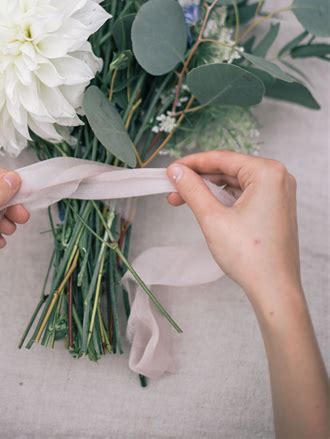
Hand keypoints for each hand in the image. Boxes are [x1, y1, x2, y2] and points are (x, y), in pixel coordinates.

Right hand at [167, 150, 299, 305]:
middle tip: (173, 189)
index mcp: (267, 173)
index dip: (192, 163)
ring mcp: (278, 194)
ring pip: (234, 183)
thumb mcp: (212, 218)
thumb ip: (192, 189)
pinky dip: (223, 200)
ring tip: (183, 201)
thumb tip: (176, 172)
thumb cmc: (251, 257)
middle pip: (228, 170)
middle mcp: (277, 178)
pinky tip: (204, 208)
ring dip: (208, 191)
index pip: (222, 158)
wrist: (274, 290)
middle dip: (198, 180)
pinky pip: (243, 195)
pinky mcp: (274, 208)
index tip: (171, 169)